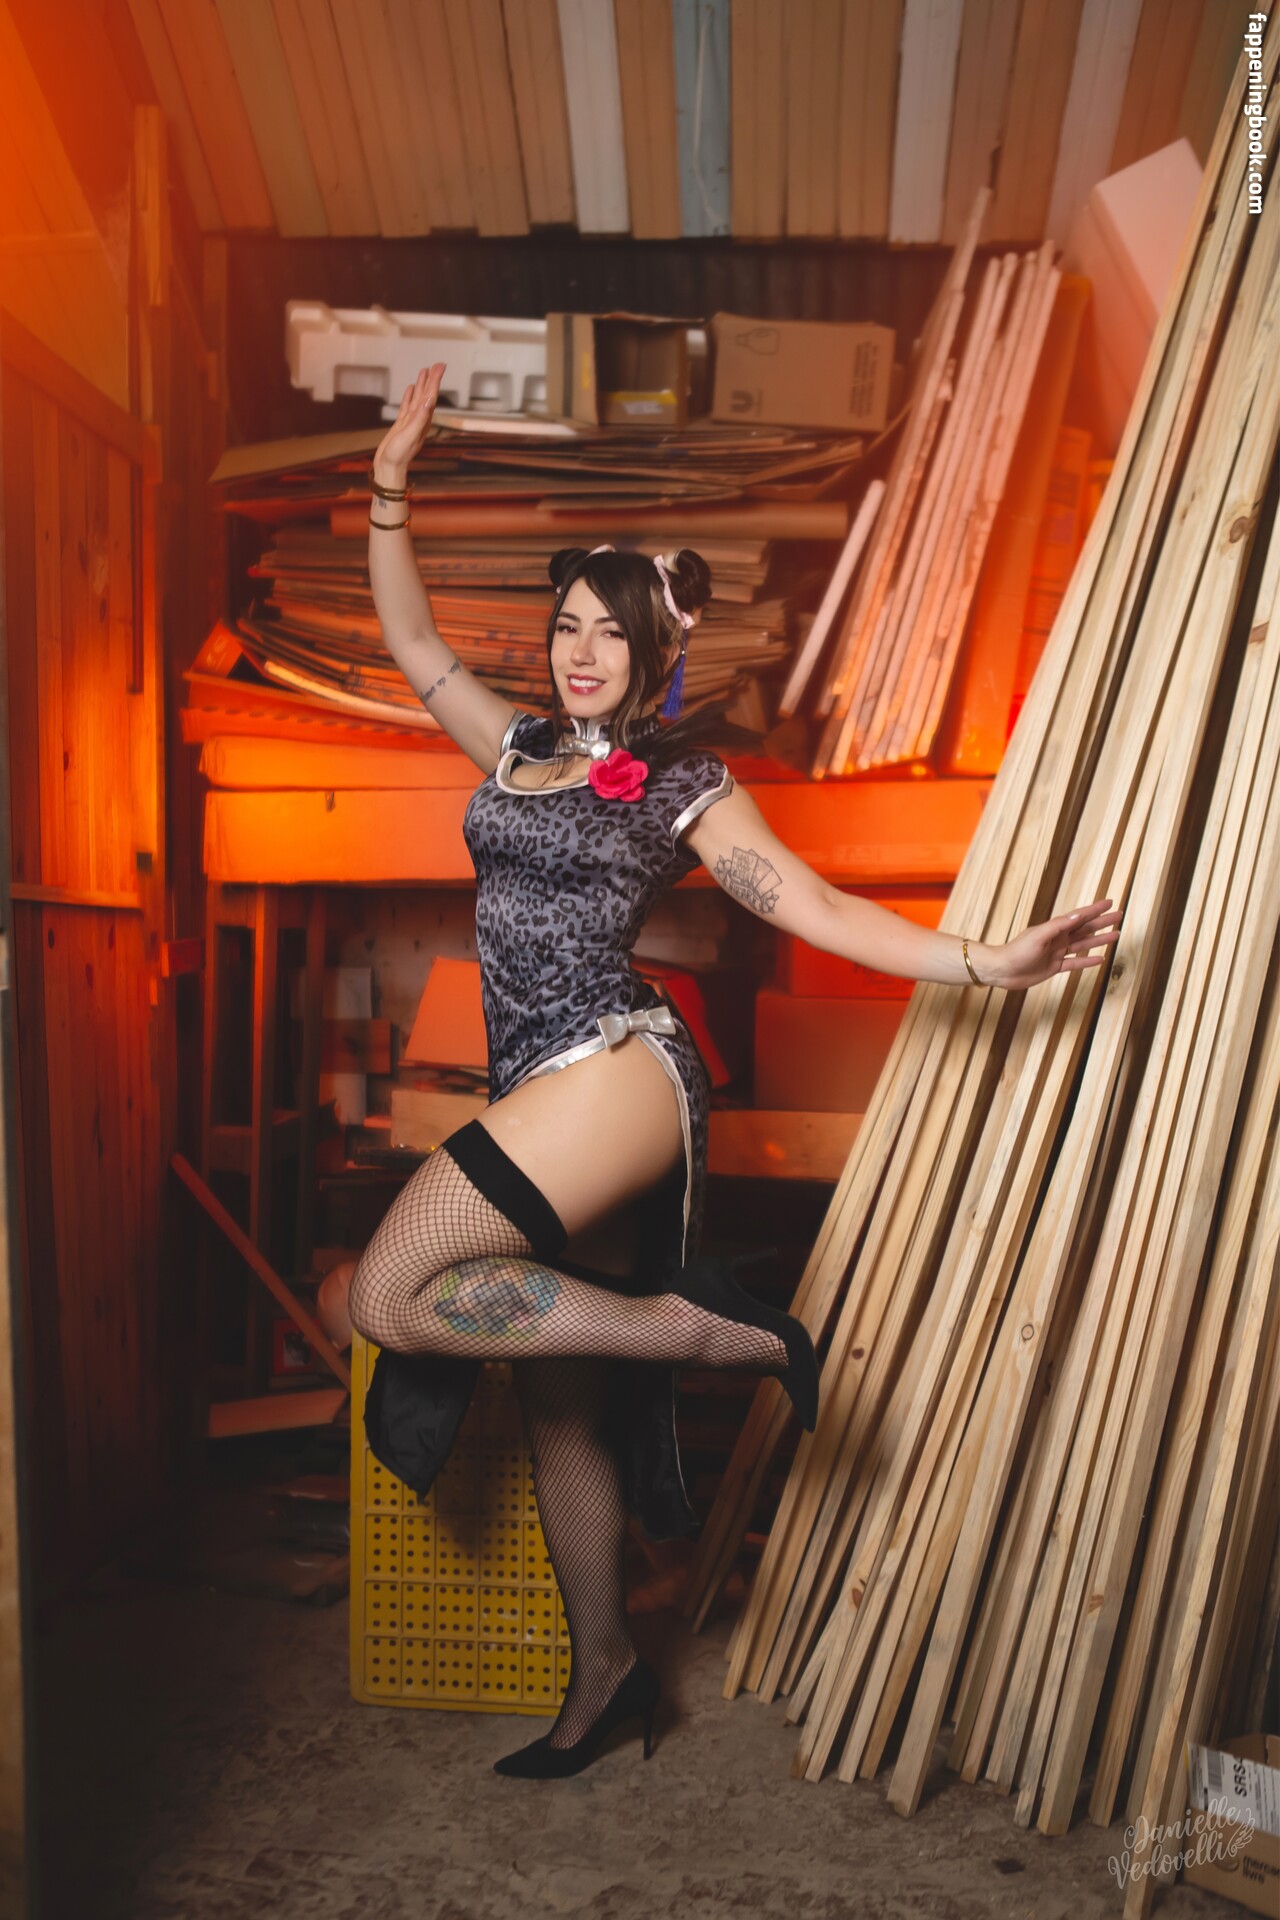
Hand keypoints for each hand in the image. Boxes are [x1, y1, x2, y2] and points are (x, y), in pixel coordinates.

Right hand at [373, 362, 445, 484]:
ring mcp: (411, 422)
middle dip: (432, 379)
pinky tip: (411, 388)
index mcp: (423, 421)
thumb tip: (427, 401)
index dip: (436, 381)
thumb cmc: (398, 454)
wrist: (388, 467)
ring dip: (422, 385)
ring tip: (425, 371)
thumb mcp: (409, 436)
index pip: (431, 396)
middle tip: (437, 364)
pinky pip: (407, 406)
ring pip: (418, 399)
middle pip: (427, 395)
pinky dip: (410, 396)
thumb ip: (419, 419)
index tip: (440, 367)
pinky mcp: (401, 425)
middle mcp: (419, 420)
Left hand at [984, 897, 1122, 989]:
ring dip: (1099, 940)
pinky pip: (1075, 963)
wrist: (1002, 970)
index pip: (1079, 916)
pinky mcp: (1054, 967)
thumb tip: (1079, 914)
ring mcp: (1057, 952)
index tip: (1109, 902)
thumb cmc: (1017, 951)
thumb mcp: (1039, 935)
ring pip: (1083, 944)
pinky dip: (1087, 961)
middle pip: (1085, 928)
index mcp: (1055, 928)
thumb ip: (1059, 925)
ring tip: (1115, 935)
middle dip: (1102, 922)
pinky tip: (1100, 959)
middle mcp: (1058, 938)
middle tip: (1118, 916)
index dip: (1095, 910)